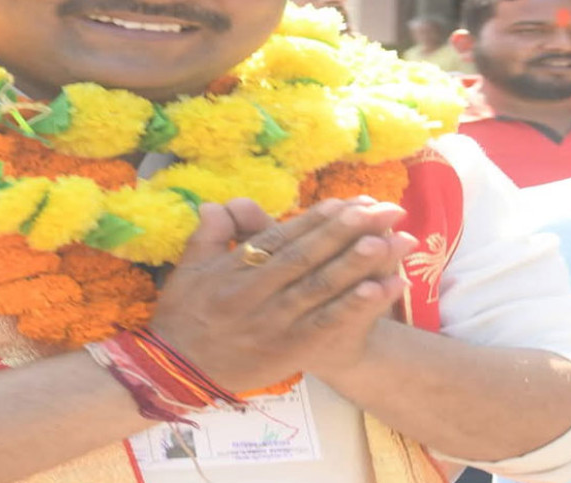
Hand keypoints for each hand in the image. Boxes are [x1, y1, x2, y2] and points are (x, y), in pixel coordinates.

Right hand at [150, 197, 414, 391]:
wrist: (177, 369)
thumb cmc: (183, 314)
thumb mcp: (188, 268)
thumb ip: (209, 233)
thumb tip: (221, 203)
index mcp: (234, 268)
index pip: (283, 237)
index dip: (318, 218)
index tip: (350, 201)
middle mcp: (257, 291)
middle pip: (310, 255)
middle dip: (349, 230)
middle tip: (385, 209)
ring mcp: (274, 322)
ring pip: (322, 286)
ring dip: (359, 262)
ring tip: (392, 239)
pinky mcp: (288, 350)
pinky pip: (326, 324)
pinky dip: (355, 307)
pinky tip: (382, 289)